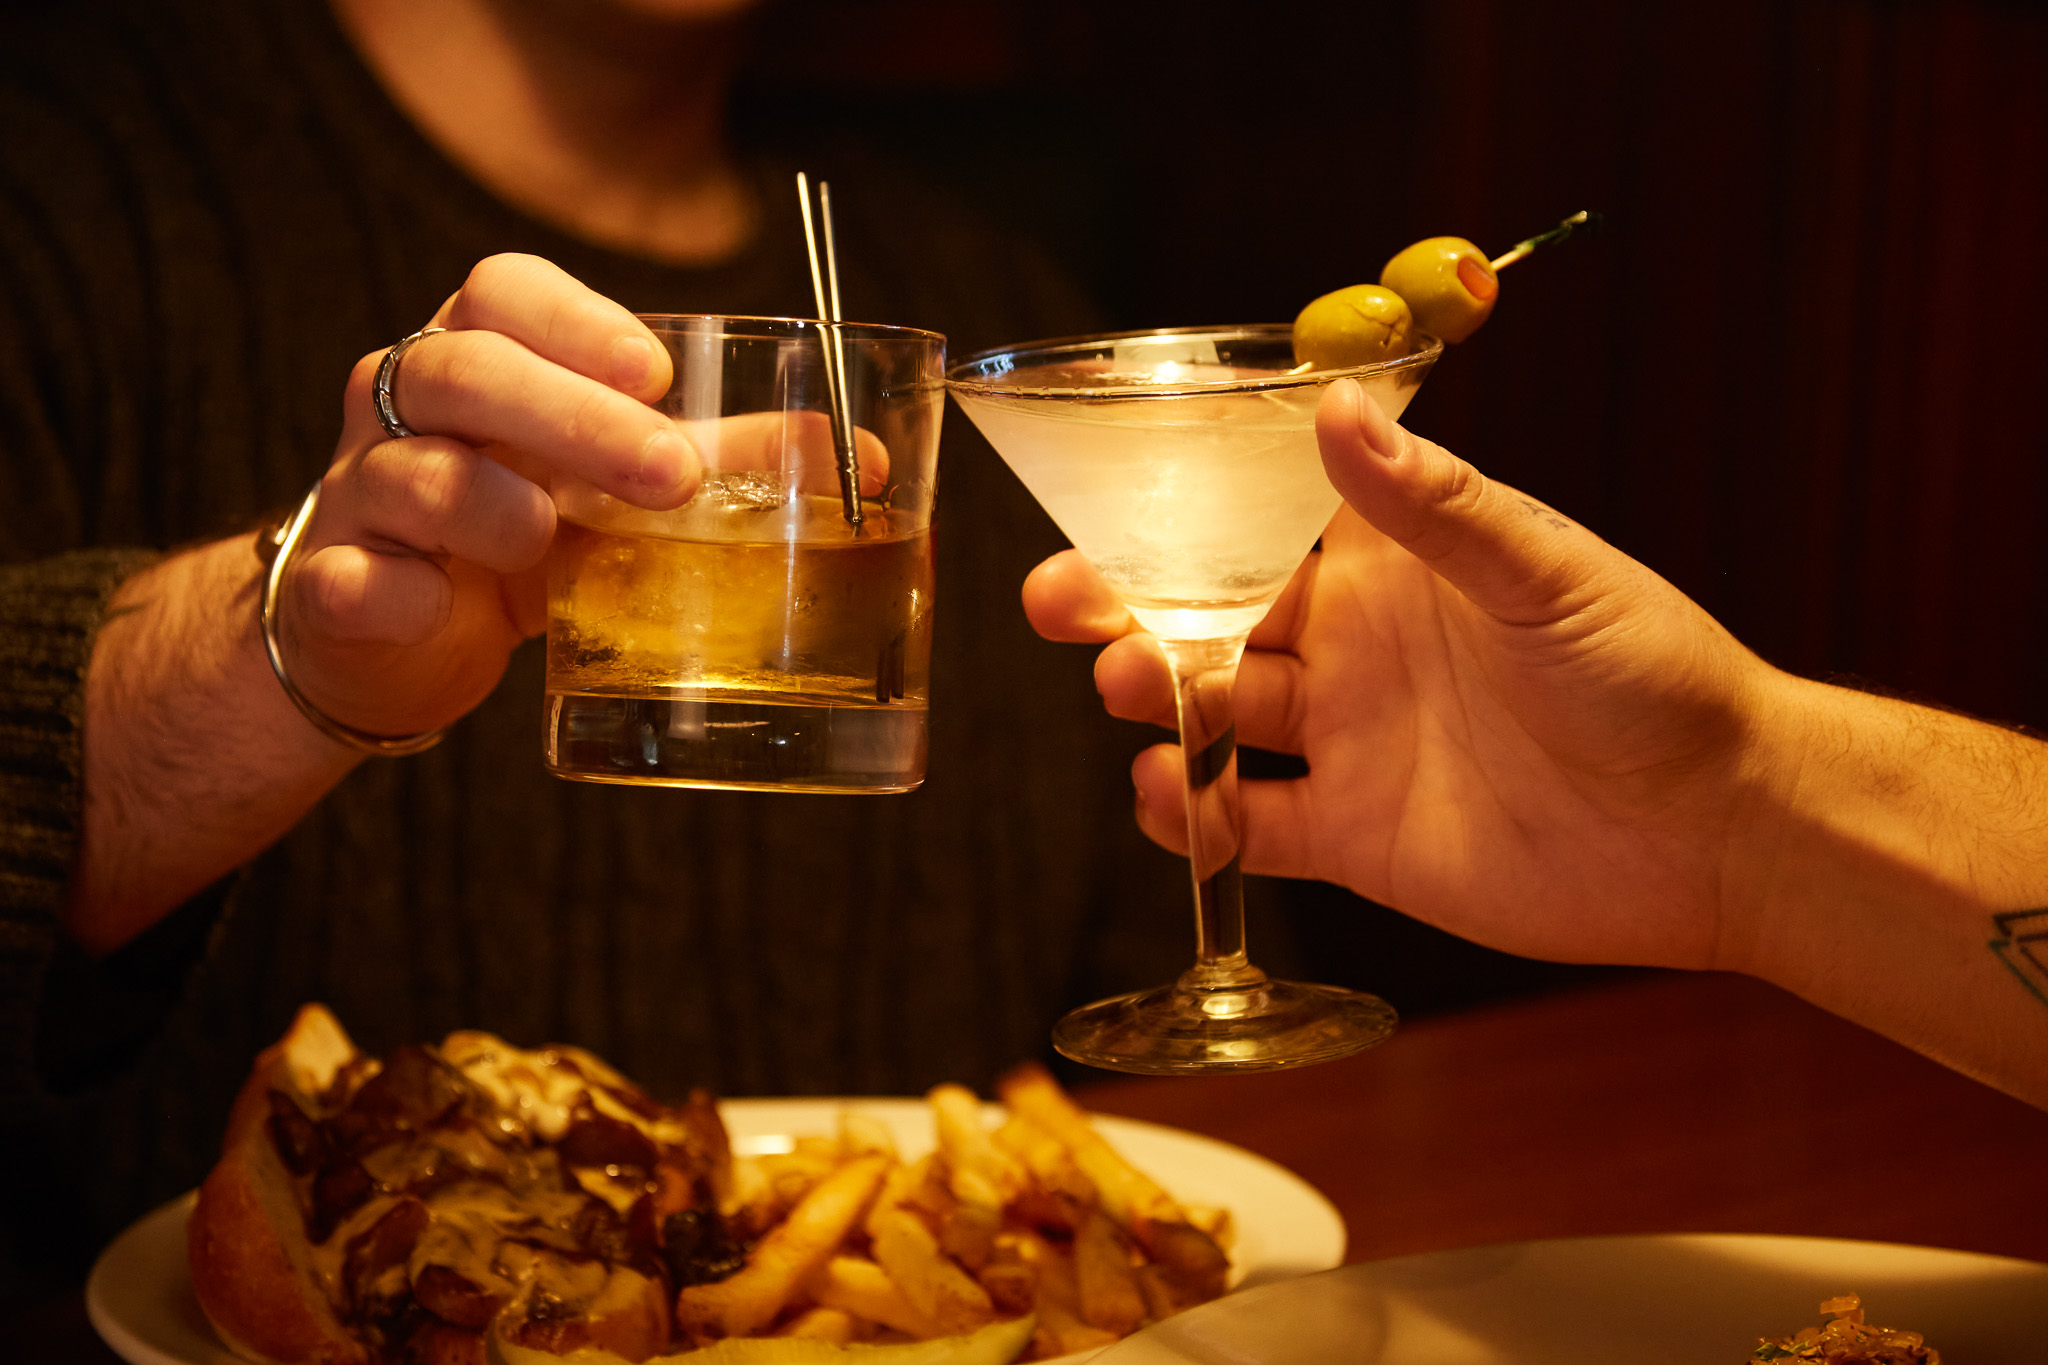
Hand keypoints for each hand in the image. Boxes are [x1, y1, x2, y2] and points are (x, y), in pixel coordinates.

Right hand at [276, 254, 695, 737]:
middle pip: (461, 369)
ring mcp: (361, 495)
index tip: (655, 371)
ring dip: (484, 498)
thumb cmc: (518, 538)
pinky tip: (436, 600)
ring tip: (550, 538)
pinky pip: (344, 574)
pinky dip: (387, 585)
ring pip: (403, 467)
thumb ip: (724, 463)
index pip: (504, 290)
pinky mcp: (333, 587)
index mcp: (481, 359)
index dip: (574, 318)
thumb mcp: (617, 490)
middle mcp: (404, 409)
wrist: (394, 641)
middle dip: (570, 415)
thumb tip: (860, 459)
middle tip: (669, 473)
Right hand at [1024, 379, 1789, 971]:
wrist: (1718, 829)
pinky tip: (1172, 799)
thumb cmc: (1653, 674)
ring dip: (1156, 701)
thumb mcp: (1543, 575)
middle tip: (1062, 603)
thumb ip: (1434, 507)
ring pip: (1216, 716)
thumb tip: (1339, 411)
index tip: (1102, 503)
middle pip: (1208, 617)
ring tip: (1130, 691)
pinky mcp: (1357, 837)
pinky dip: (1198, 818)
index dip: (1175, 515)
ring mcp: (1352, 742)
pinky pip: (1251, 825)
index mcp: (1394, 565)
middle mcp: (1358, 646)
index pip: (1257, 524)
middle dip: (1126, 609)